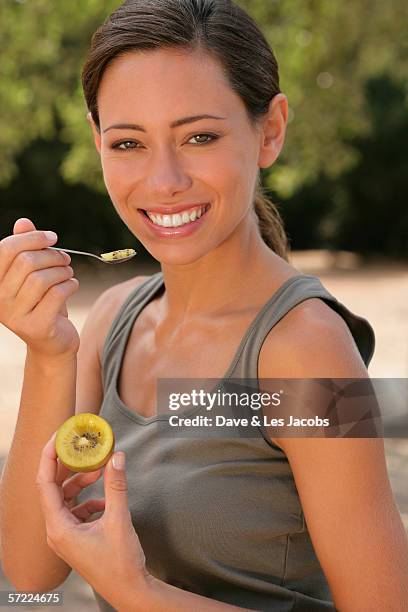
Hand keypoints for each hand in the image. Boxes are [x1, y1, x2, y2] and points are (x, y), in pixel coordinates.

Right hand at [0, 218, 79, 358]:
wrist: (52, 342)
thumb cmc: (43, 302)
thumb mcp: (33, 275)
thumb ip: (26, 249)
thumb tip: (23, 222)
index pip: (6, 249)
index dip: (32, 238)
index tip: (52, 238)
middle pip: (26, 262)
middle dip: (52, 255)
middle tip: (65, 259)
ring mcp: (15, 315)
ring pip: (43, 278)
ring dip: (63, 271)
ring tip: (68, 273)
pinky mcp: (36, 326)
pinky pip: (57, 294)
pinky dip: (70, 285)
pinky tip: (72, 286)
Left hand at [36, 432, 149, 606]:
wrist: (130, 591)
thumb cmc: (121, 562)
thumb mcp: (119, 519)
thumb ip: (116, 486)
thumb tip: (116, 456)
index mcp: (58, 527)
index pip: (45, 483)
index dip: (50, 457)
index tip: (59, 436)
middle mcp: (56, 531)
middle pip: (55, 488)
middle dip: (69, 466)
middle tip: (80, 445)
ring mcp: (66, 535)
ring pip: (67, 498)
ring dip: (82, 482)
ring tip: (101, 468)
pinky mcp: (77, 538)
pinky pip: (77, 510)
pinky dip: (90, 499)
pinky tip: (108, 497)